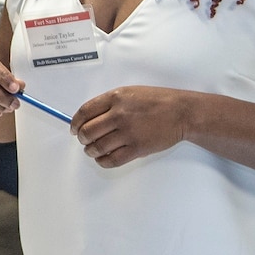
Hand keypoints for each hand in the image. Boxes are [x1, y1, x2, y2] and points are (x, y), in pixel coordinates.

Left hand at [70, 86, 188, 168]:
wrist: (181, 112)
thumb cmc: (156, 101)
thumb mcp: (130, 93)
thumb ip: (109, 103)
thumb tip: (89, 118)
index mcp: (115, 98)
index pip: (85, 112)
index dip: (75, 123)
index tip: (74, 129)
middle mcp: (119, 114)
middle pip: (88, 131)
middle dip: (82, 138)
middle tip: (84, 140)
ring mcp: (128, 132)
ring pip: (97, 147)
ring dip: (90, 151)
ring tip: (92, 150)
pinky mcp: (137, 148)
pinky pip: (112, 159)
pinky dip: (103, 161)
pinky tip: (102, 158)